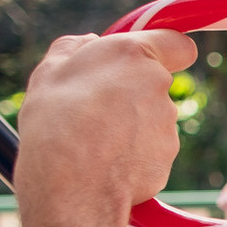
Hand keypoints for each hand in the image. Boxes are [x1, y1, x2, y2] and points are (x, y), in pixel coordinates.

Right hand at [17, 31, 190, 216]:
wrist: (71, 185)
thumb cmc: (56, 122)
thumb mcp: (49, 72)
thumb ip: (73, 48)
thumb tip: (89, 41)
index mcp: (134, 54)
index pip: (178, 44)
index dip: (167, 52)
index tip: (148, 61)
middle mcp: (159, 86)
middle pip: (156, 84)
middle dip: (133, 93)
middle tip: (95, 108)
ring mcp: (167, 126)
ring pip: (151, 121)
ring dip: (130, 127)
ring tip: (93, 142)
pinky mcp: (166, 159)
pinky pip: (149, 153)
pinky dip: (132, 157)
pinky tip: (104, 165)